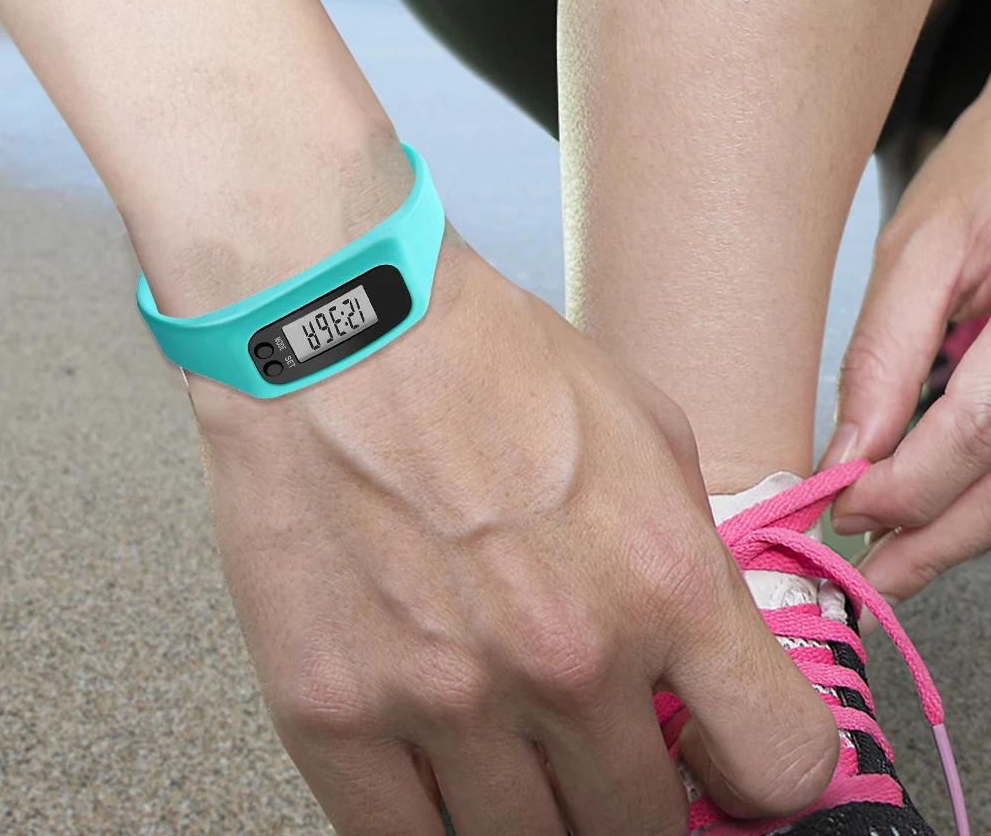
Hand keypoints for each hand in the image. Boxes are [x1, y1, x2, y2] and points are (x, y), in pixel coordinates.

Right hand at [190, 238, 836, 834]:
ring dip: (536, 809)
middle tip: (598, 741)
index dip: (762, 777)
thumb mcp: (646, 427)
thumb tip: (699, 652)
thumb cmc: (487, 357)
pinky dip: (438, 823)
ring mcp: (446, 699)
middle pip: (641, 826)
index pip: (779, 763)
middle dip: (633, 791)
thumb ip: (691, 553)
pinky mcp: (334, 713)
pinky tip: (441, 769)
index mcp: (661, 582)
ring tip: (512, 743)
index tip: (723, 761)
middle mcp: (566, 659)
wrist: (339, 327)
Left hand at [823, 97, 990, 618]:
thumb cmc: (989, 175)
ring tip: (897, 562)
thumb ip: (887, 352)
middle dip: (935, 537)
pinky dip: (984, 493)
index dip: (908, 485)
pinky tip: (940, 511)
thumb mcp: (920, 249)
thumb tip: (850, 449)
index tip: (844, 511)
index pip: (978, 429)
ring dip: (960, 530)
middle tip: (871, 575)